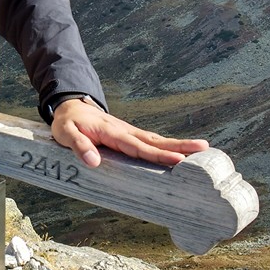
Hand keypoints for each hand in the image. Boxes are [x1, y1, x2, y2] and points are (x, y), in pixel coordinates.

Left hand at [50, 98, 208, 167]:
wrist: (70, 107)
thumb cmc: (67, 123)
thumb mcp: (65, 133)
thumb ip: (79, 147)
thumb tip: (94, 162)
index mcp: (112, 133)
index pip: (138, 147)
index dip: (157, 155)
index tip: (178, 161)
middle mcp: (125, 131)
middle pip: (155, 141)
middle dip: (179, 146)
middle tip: (204, 149)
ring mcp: (129, 132)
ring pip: (156, 140)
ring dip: (178, 145)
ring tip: (202, 149)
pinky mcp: (129, 136)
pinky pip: (150, 142)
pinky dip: (166, 146)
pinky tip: (180, 153)